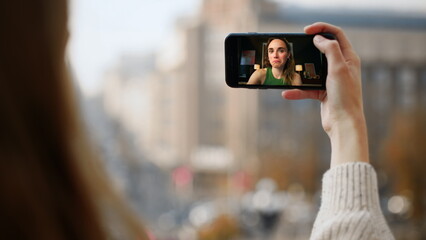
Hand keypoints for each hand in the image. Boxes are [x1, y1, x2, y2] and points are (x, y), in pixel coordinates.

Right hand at [282, 22, 368, 166]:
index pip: (336, 35)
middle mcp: (341, 67)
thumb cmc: (345, 97)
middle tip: (297, 45)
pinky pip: (306, 88)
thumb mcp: (339, 69)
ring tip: (288, 69)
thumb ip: (330, 50)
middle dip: (309, 47)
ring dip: (300, 71)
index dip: (322, 28)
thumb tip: (319, 38)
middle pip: (323, 50)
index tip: (306, 30)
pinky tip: (287, 93)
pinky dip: (297, 90)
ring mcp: (331, 80)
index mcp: (349, 58)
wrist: (344, 124)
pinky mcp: (323, 92)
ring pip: (312, 69)